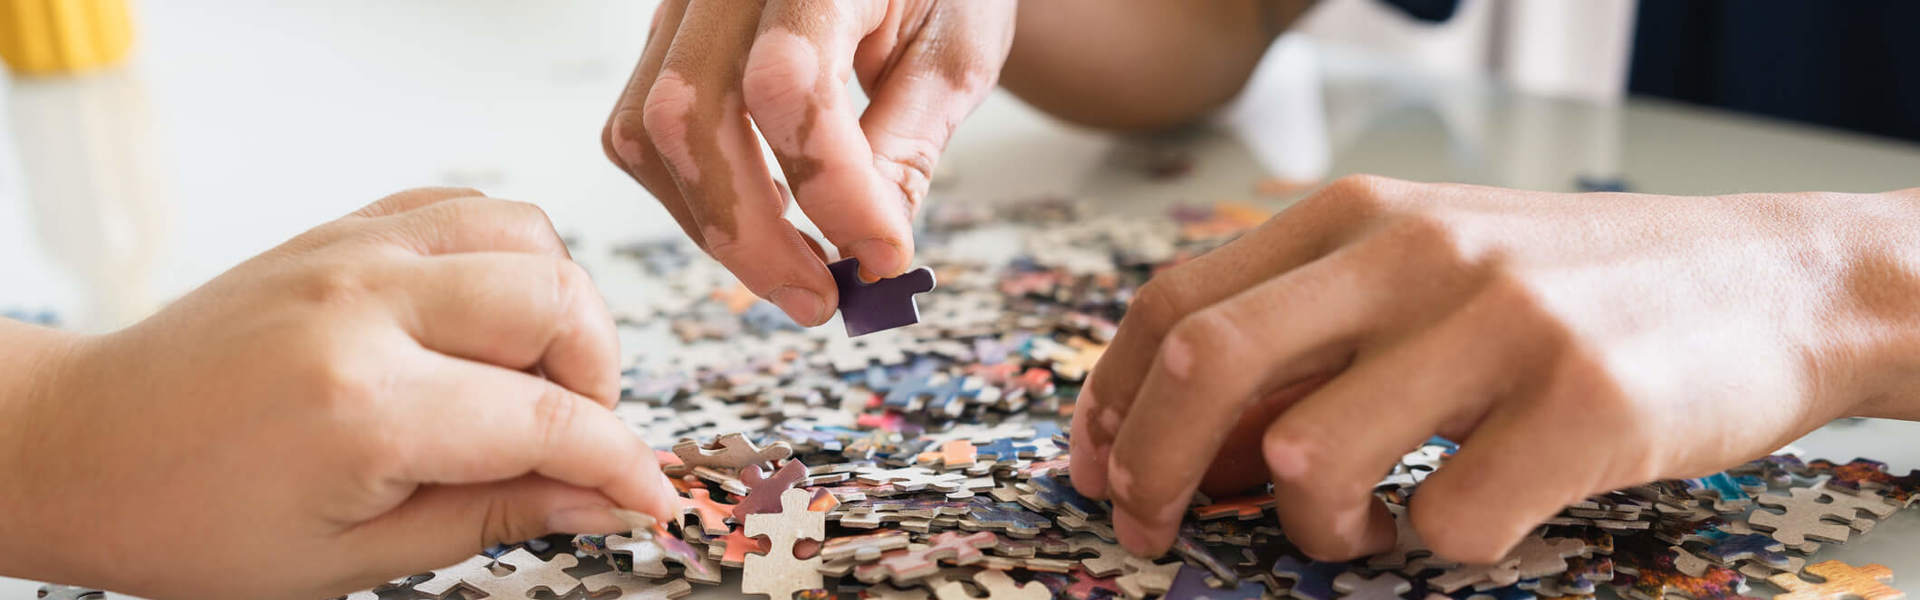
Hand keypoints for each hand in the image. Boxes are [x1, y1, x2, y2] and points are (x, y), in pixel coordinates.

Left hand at [0, 188, 679, 599]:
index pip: (549, 421)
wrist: (85, 446)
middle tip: (574, 442)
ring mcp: (351, 254)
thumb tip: (602, 504)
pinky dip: (507, 257)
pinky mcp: (340, 231)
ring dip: (561, 309)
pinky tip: (488, 321)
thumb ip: (493, 516)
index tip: (651, 498)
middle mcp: (365, 308)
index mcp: (365, 407)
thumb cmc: (195, 521)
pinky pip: (467, 208)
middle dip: (599, 380)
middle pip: (557, 304)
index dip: (621, 466)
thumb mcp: (354, 558)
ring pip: (527, 237)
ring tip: (530, 378)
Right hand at [603, 0, 1015, 325]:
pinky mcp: (665, 33)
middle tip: (821, 299)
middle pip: (691, 113)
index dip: (832, 187)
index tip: (884, 254)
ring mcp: (682, 1)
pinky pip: (641, 129)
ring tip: (799, 263)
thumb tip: (868, 257)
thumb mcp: (953, 55)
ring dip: (717, 224)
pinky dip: (694, 193)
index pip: (789, 82)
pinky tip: (764, 212)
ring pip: (648, 130)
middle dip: (752, 234)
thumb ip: (906, 148)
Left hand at [1070, 176, 1919, 562]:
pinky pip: (1448, 524)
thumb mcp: (1429, 269)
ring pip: (1312, 461)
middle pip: (1211, 366)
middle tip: (1156, 531)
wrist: (1779, 279)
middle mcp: (1416, 251)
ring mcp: (1501, 323)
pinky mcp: (1585, 405)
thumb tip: (1187, 446)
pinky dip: (1435, 550)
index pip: (1177, 303)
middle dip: (1154, 469)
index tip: (1099, 471)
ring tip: (1362, 530)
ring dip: (1311, 531)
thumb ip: (1310, 330)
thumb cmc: (1574, 289)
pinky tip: (1463, 522)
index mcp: (1359, 213)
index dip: (1114, 401)